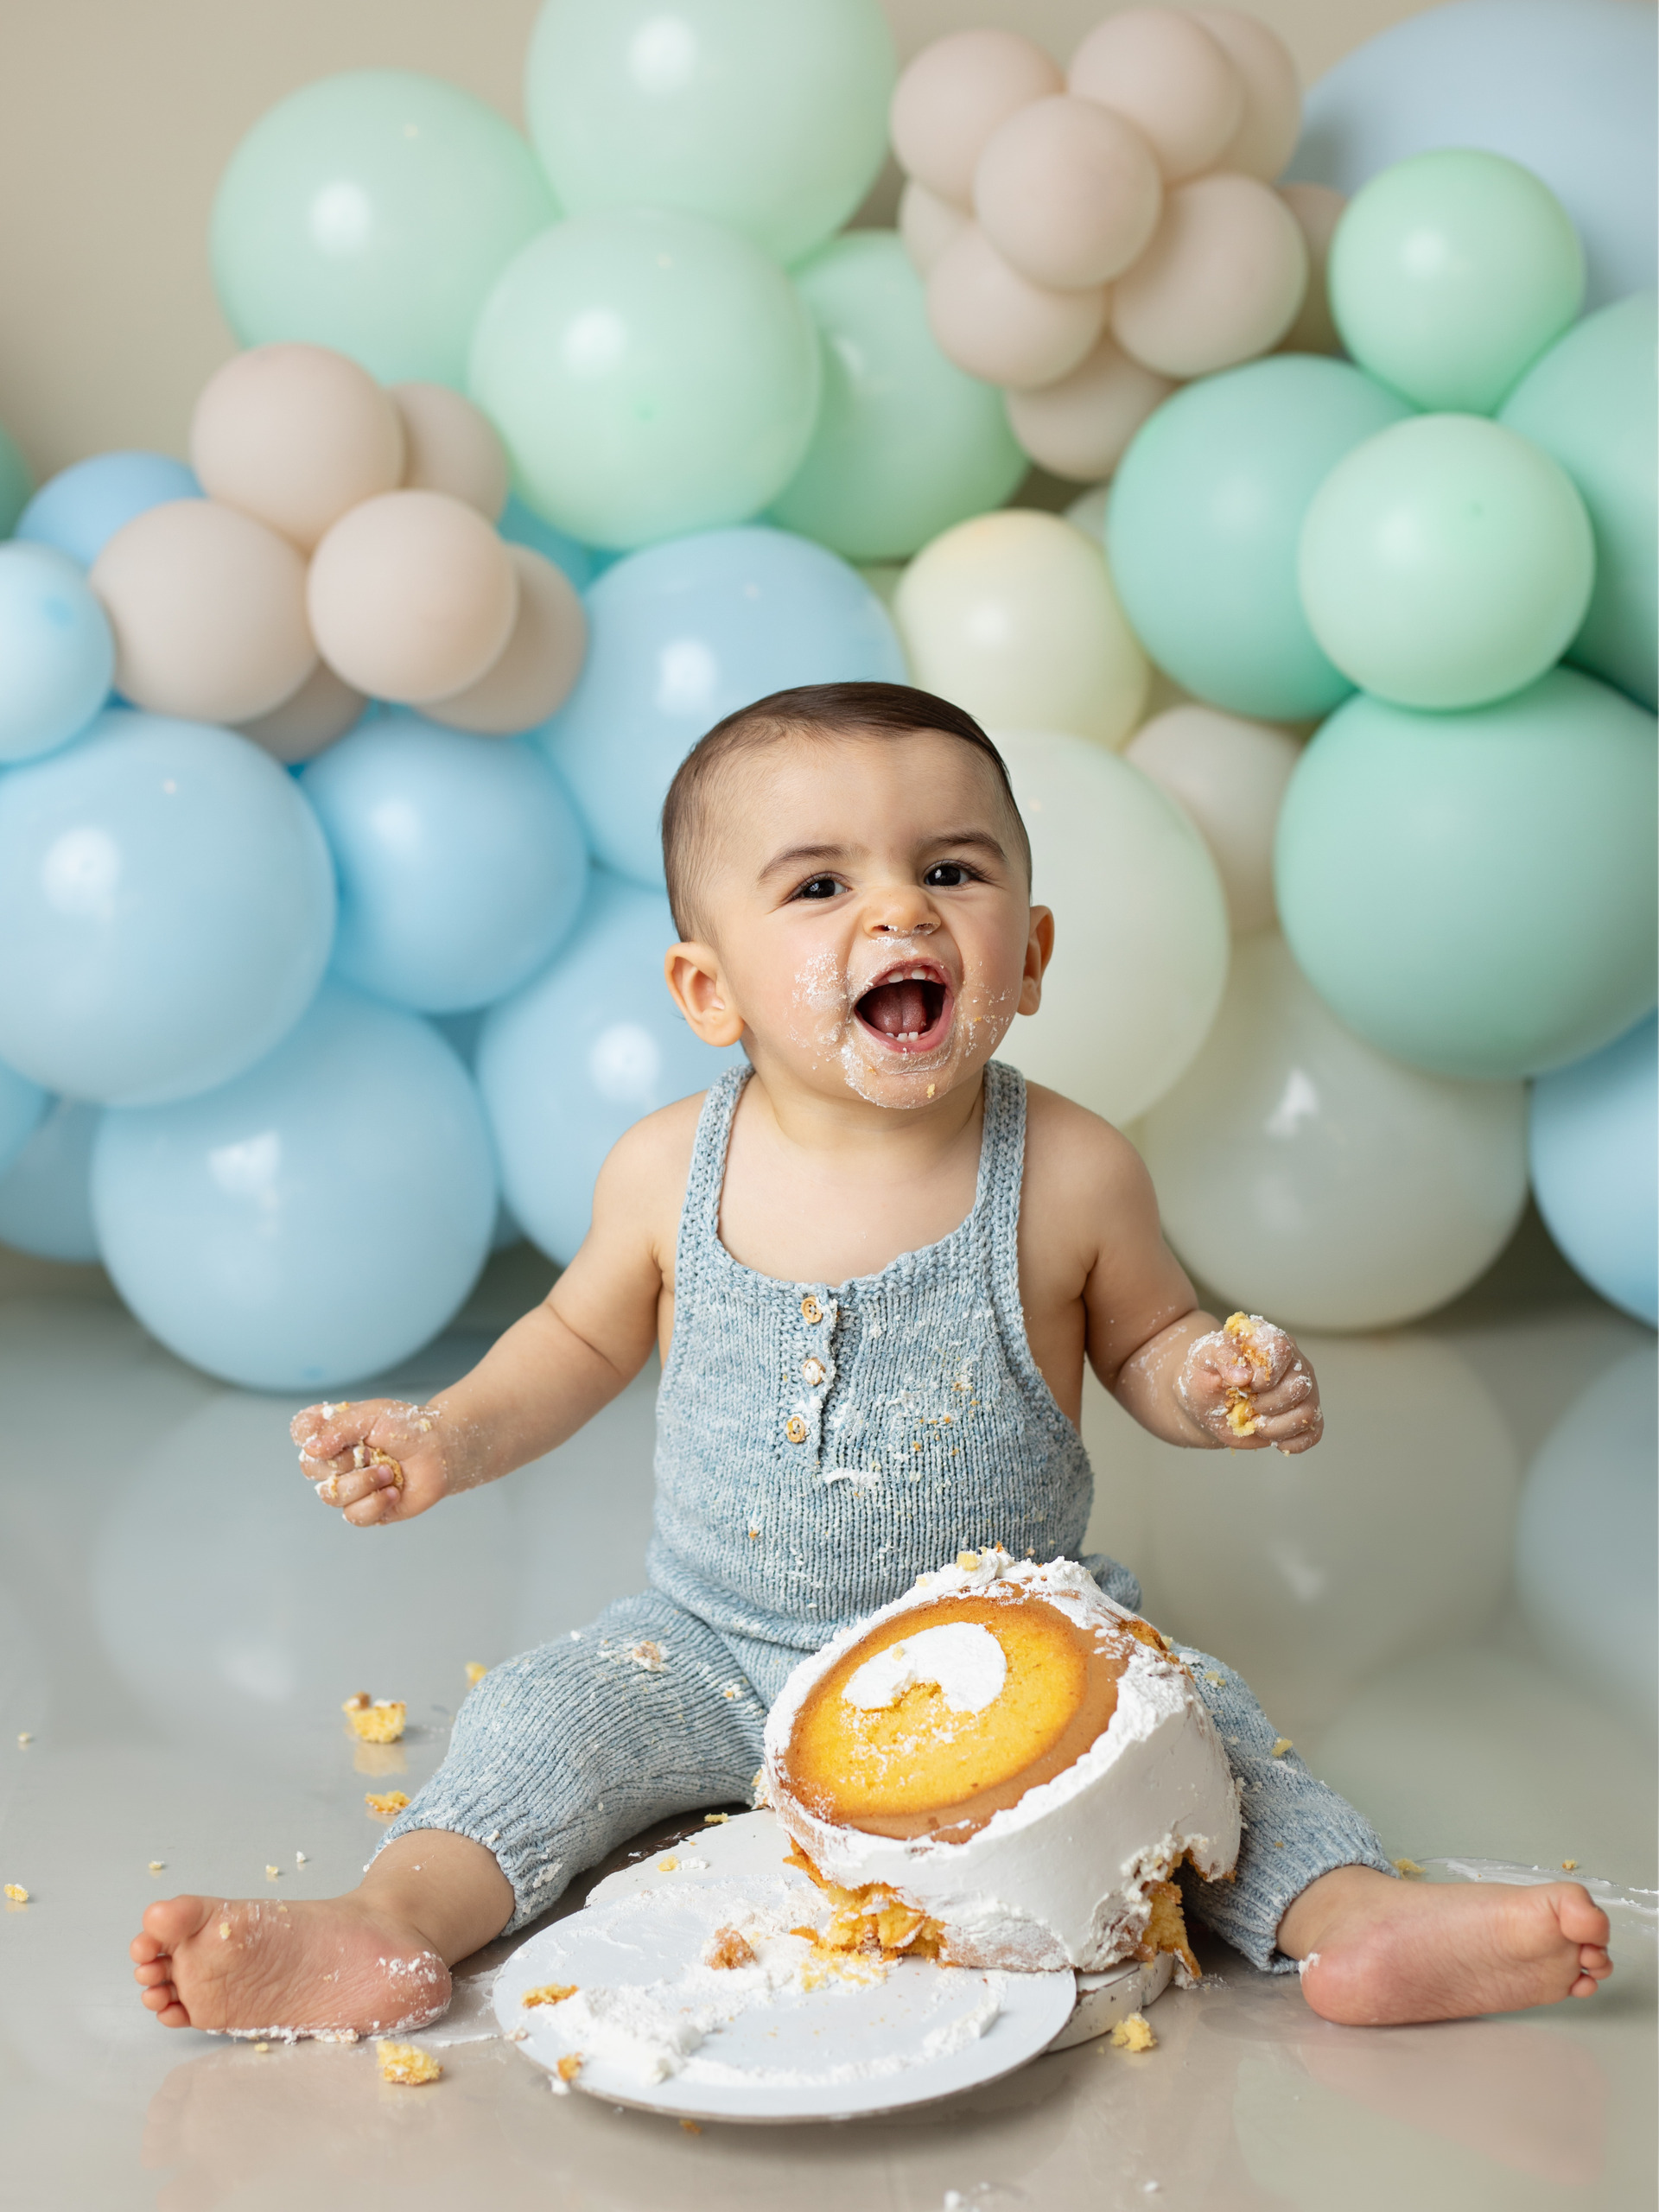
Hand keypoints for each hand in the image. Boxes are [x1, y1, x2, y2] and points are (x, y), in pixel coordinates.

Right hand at [290, 1397, 457, 1524]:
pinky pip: (353, 1515)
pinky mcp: (366, 1509)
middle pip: (309, 1468)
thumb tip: (311, 1449)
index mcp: (332, 1432)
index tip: (336, 1433)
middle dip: (343, 1461)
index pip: (301, 1432)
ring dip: (363, 1482)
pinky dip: (375, 1503)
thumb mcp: (373, 1414)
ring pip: (331, 1496)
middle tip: (371, 1451)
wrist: (440, 1452)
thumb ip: (339, 1427)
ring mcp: (348, 1486)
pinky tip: (393, 1492)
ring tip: (389, 1471)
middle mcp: (334, 1461)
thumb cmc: (408, 1428)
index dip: (310, 1435)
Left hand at [1176, 1314, 1322, 1453]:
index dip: (1265, 1372)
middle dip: (1269, 1403)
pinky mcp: (1301, 1415)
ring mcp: (1301, 1390)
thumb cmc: (1206, 1374)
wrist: (1205, 1402)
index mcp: (1267, 1339)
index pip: (1282, 1348)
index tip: (1246, 1384)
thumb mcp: (1202, 1357)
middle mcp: (1292, 1362)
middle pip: (1300, 1384)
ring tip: (1257, 1423)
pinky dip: (1293, 1442)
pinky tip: (1273, 1439)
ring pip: (1308, 1411)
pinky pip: (1313, 1432)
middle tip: (1249, 1405)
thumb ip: (1220, 1355)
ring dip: (1277, 1426)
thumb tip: (1243, 1376)